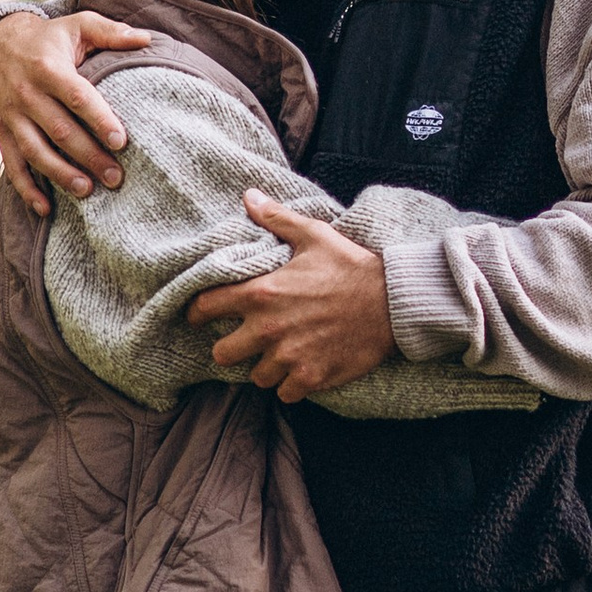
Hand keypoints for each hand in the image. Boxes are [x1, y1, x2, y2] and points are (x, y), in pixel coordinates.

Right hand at [0, 9, 153, 213]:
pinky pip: (12, 164)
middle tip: (116, 178)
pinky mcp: (2, 132)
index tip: (121, 141)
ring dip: (61, 175)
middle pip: (60, 130)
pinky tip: (45, 208)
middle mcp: (26, 94)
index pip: (76, 97)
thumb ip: (110, 32)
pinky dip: (26, 188)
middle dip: (88, 156)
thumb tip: (147, 39)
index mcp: (48, 68)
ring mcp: (11, 115)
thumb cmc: (51, 39)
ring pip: (36, 151)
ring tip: (87, 192)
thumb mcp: (78, 25)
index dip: (99, 119)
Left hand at [187, 195, 397, 400]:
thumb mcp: (314, 235)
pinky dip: (291, 386)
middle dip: (232, 348)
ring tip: (279, 356)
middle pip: (223, 355)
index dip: (198, 312)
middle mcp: (268, 329)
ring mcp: (289, 357)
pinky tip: (301, 370)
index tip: (200, 315)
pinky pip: (285, 394)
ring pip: (256, 377)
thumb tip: (248, 197)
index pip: (206, 308)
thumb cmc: (352, 266)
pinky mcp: (311, 378)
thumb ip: (276, 219)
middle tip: (246, 342)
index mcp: (262, 293)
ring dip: (265, 368)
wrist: (393, 302)